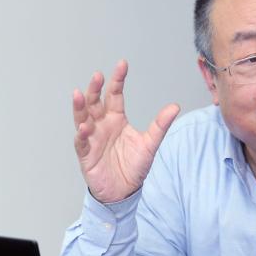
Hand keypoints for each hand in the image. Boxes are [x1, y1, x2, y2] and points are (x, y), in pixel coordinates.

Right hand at [72, 60, 179, 203]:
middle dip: (95, 89)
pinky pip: (81, 142)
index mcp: (116, 118)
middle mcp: (102, 125)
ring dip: (80, 107)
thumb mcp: (150, 144)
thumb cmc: (134, 167)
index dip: (117, 80)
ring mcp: (92, 138)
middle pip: (95, 102)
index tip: (122, 64)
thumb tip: (175, 107)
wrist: (124, 192)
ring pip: (83, 118)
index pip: (115, 95)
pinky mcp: (86, 154)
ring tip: (79, 94)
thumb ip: (160, 125)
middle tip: (97, 76)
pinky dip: (82, 134)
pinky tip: (85, 128)